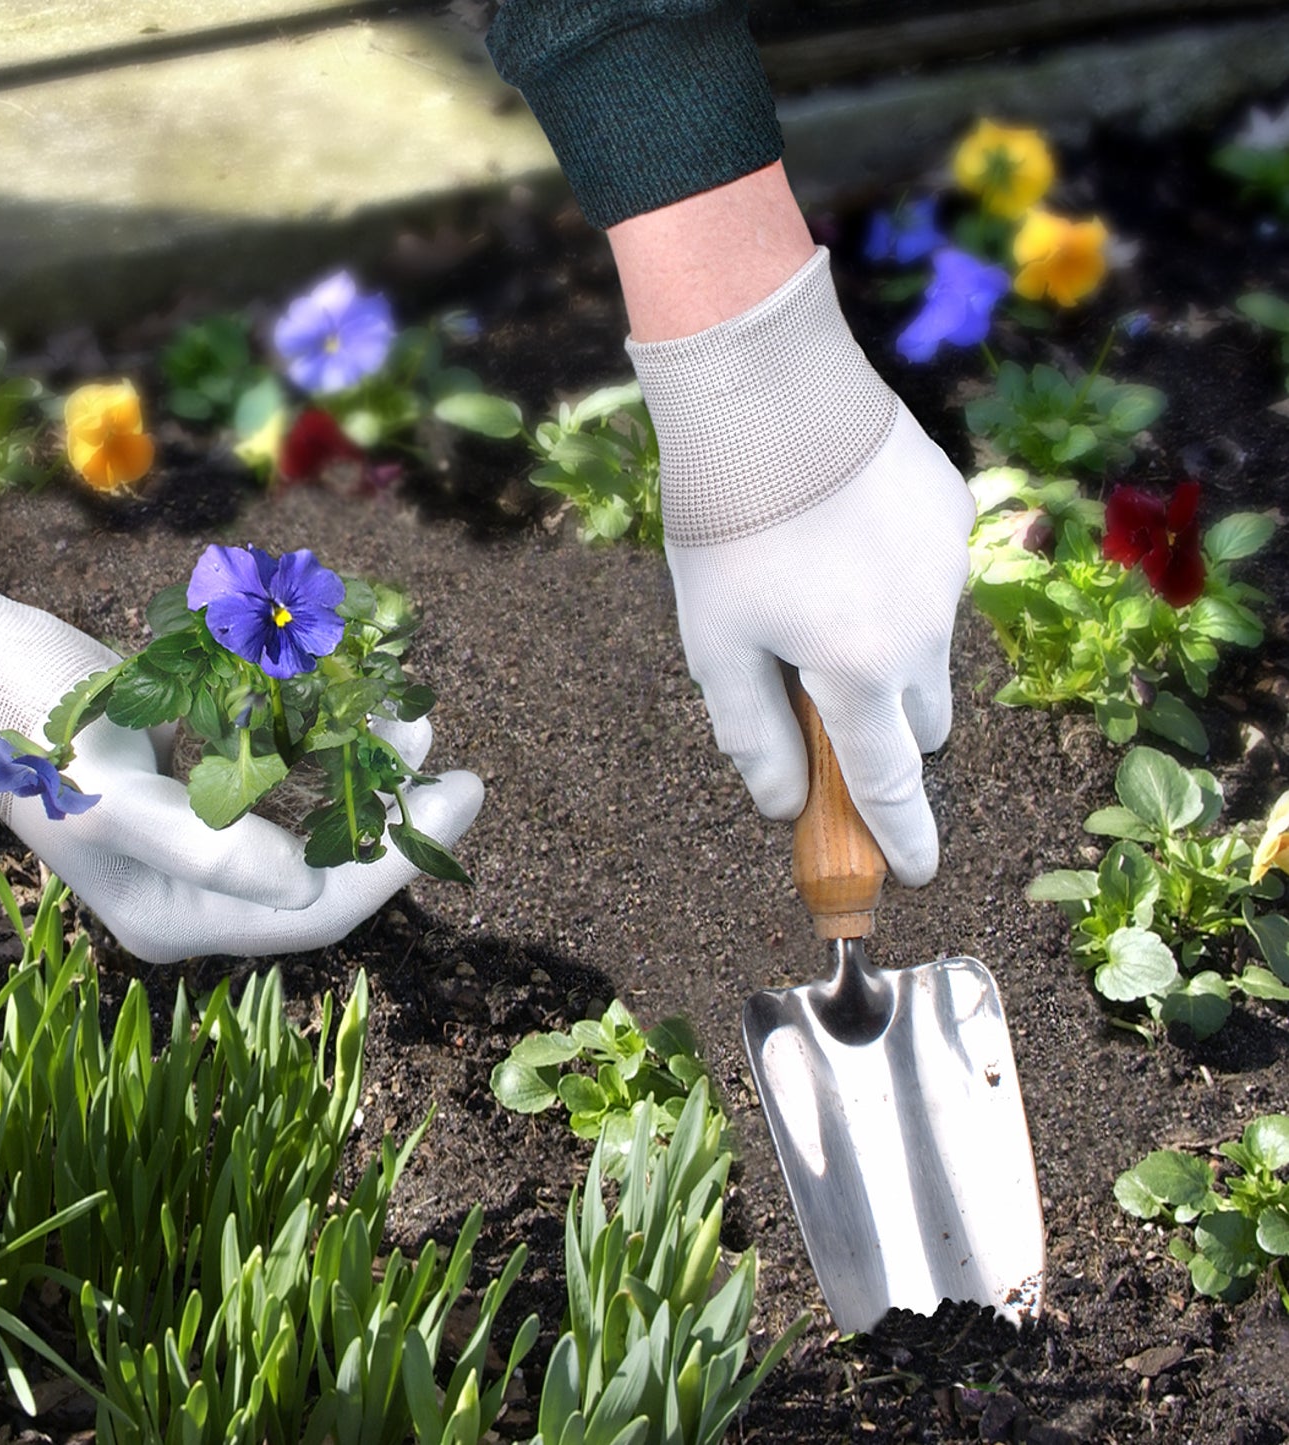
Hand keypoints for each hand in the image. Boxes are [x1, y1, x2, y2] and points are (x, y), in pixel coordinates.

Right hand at [0, 539, 482, 962]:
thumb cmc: (30, 722)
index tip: (458, 798)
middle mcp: (194, 893)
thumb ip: (202, 849)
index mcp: (171, 916)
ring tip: (414, 718)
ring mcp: (201, 842)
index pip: (313, 913)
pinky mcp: (203, 788)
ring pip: (313, 821)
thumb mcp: (110, 791)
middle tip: (465, 776)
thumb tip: (302, 890)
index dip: (393, 864)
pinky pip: (286, 777)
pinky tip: (358, 702)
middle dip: (396, 821)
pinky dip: (324, 743)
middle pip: (327, 873)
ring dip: (367, 772)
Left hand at [627, 249, 973, 885]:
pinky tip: (843, 536)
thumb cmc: (726, 520)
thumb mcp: (716, 641)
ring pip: (929, 647)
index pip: (889, 782)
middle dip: (883, 730)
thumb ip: (754, 735)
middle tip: (824, 696)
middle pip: (921, 721)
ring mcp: (949, 566)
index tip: (916, 873)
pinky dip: (895, 583)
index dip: (902, 837)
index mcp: (861, 669)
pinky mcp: (954, 512)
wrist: (768, 383)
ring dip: (888, 652)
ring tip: (818, 591)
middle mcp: (925, 627)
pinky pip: (933, 579)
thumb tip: (785, 804)